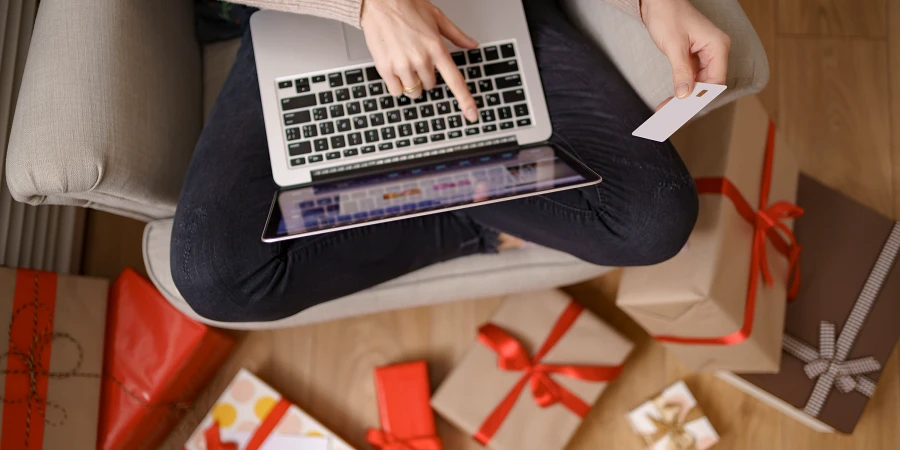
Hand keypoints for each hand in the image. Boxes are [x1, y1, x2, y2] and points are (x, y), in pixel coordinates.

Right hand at [360, 0, 479, 121]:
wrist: (380, 1)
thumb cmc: (407, 6)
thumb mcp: (437, 17)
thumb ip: (457, 35)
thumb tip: (472, 45)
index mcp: (437, 48)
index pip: (455, 81)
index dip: (465, 100)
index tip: (472, 115)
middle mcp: (421, 59)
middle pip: (431, 86)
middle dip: (426, 77)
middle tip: (417, 59)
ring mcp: (403, 66)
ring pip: (413, 91)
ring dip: (411, 82)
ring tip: (404, 62)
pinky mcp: (385, 69)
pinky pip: (396, 90)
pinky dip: (396, 84)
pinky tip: (394, 67)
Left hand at [641, 0, 730, 107]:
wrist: (658, 1)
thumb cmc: (668, 14)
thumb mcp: (674, 44)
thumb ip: (681, 71)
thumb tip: (685, 95)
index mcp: (718, 46)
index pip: (716, 81)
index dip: (700, 97)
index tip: (684, 111)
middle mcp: (715, 51)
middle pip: (708, 84)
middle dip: (690, 100)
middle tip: (671, 115)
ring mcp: (705, 54)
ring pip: (699, 83)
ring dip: (685, 97)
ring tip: (668, 110)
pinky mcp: (694, 56)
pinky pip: (691, 77)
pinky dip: (682, 88)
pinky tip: (671, 99)